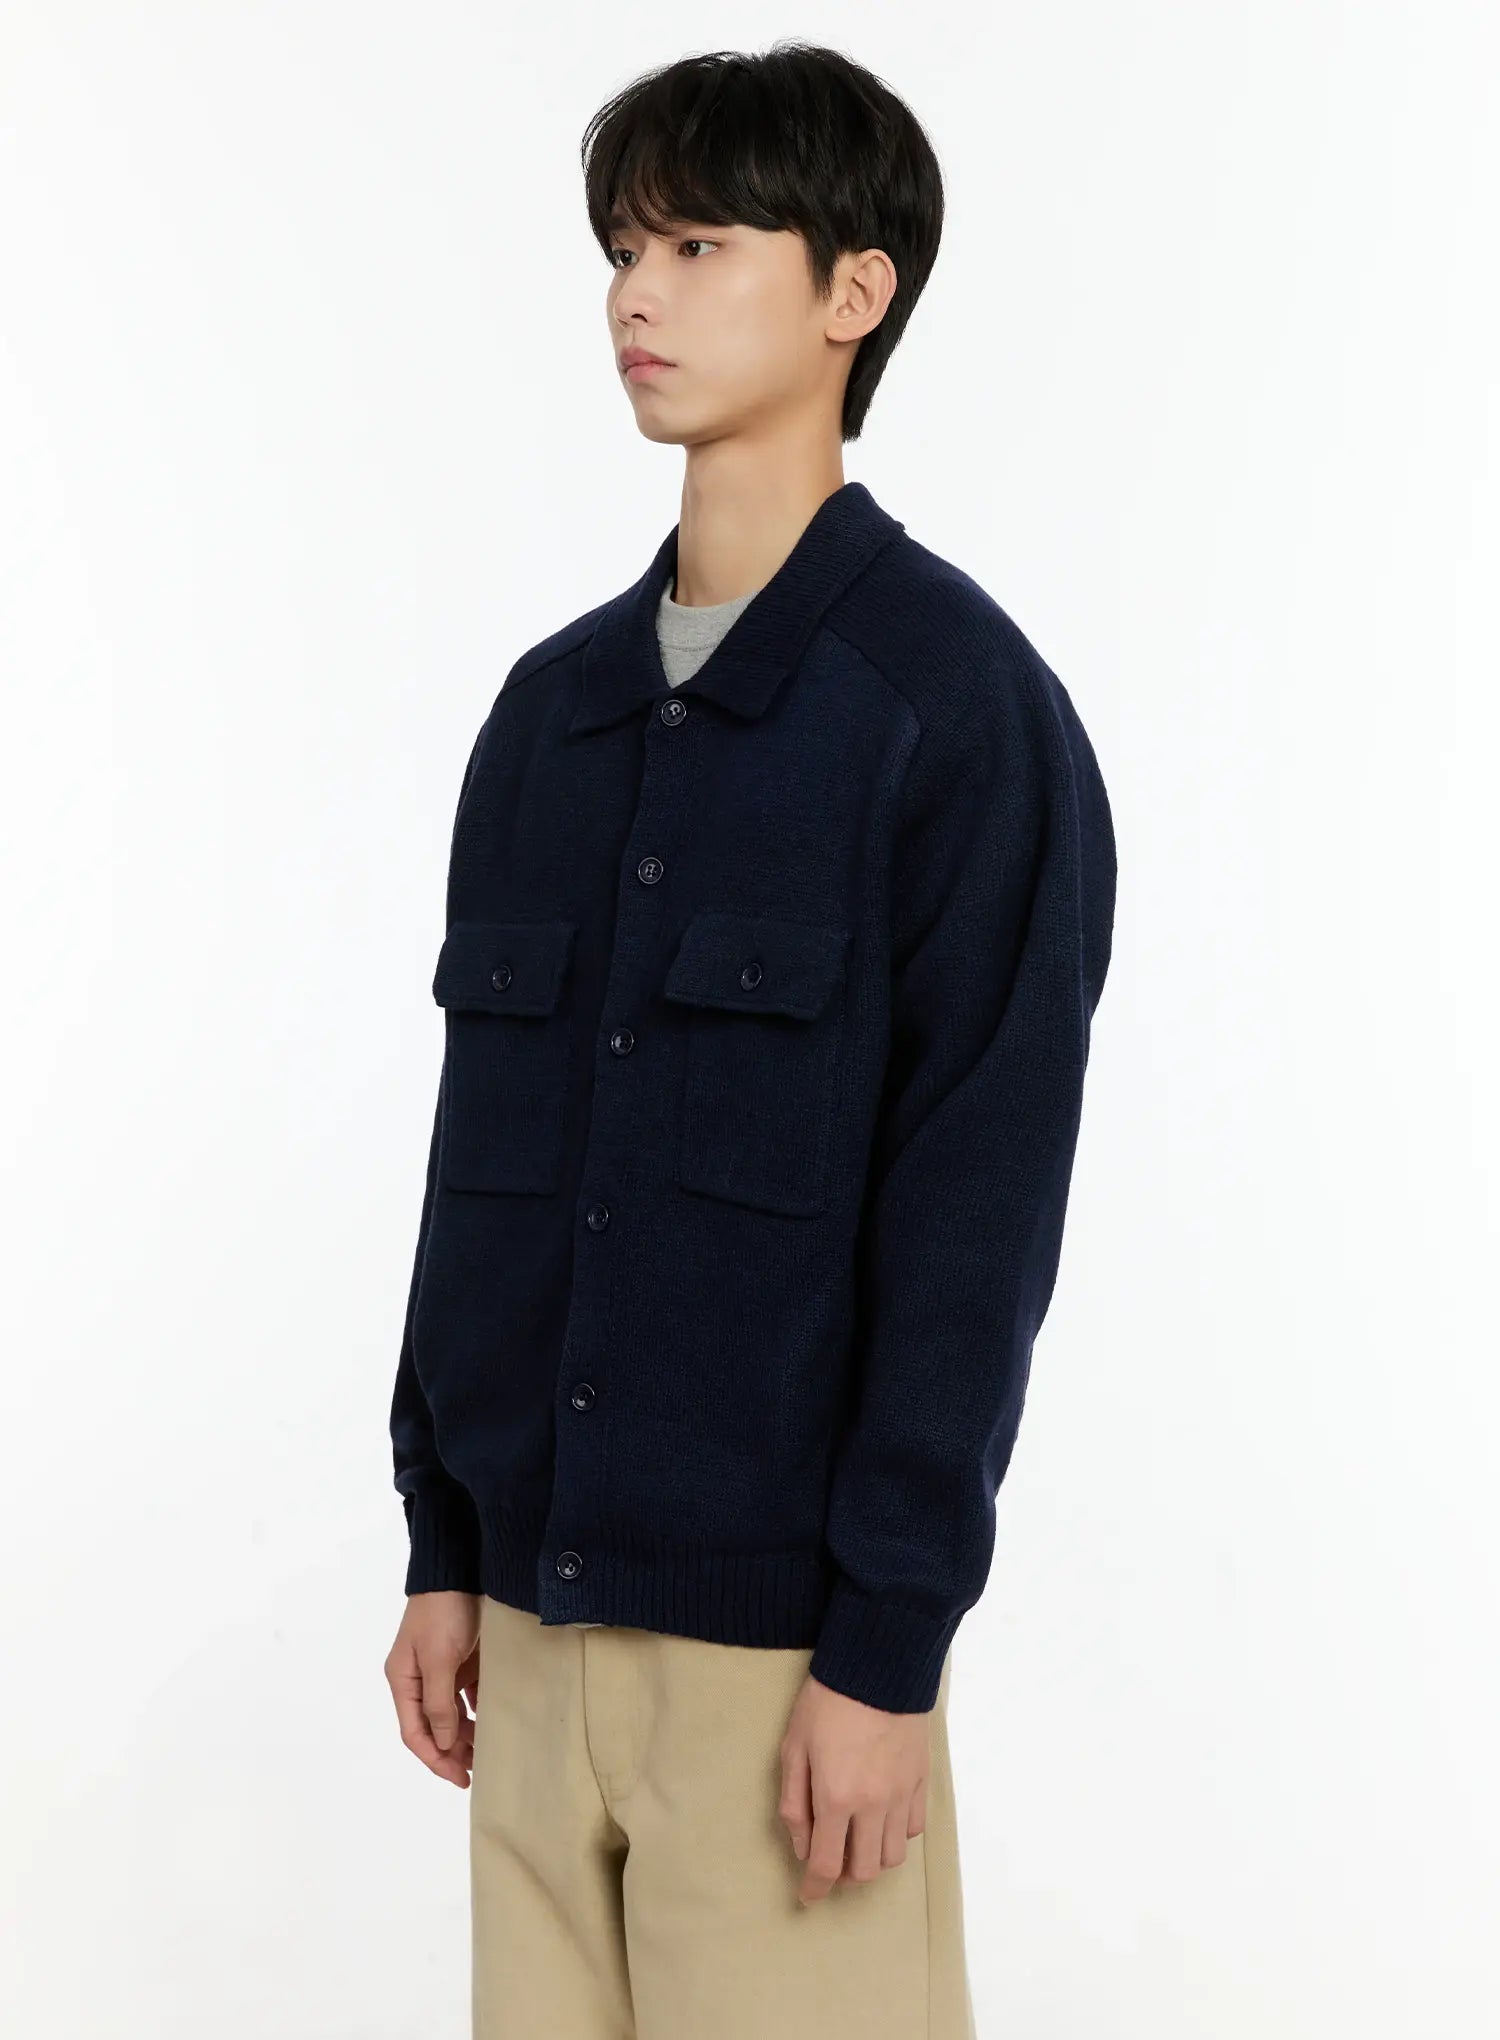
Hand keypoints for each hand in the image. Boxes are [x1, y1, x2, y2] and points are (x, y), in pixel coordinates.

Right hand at [385, 1590, 481, 1787]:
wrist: (461, 1568)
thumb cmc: (444, 1612)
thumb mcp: (439, 1660)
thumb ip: (439, 1704)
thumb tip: (440, 1744)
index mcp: (403, 1680)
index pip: (415, 1733)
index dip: (436, 1759)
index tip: (460, 1778)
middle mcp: (418, 1678)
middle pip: (433, 1726)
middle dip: (452, 1751)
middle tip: (478, 1771)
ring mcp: (440, 1668)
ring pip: (451, 1713)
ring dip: (466, 1733)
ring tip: (488, 1751)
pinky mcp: (461, 1658)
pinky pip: (467, 1694)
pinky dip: (478, 1709)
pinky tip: (493, 1721)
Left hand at [778, 1672, 931, 1903]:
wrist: (877, 1664)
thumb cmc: (826, 1702)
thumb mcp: (793, 1747)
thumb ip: (793, 1803)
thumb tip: (800, 1846)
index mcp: (834, 1797)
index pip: (825, 1864)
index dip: (814, 1888)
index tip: (807, 1896)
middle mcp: (872, 1805)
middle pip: (864, 1871)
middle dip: (843, 1876)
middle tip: (829, 1861)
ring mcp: (900, 1794)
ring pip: (892, 1857)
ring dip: (871, 1858)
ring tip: (855, 1839)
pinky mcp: (920, 1780)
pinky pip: (912, 1828)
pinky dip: (895, 1834)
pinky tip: (880, 1818)